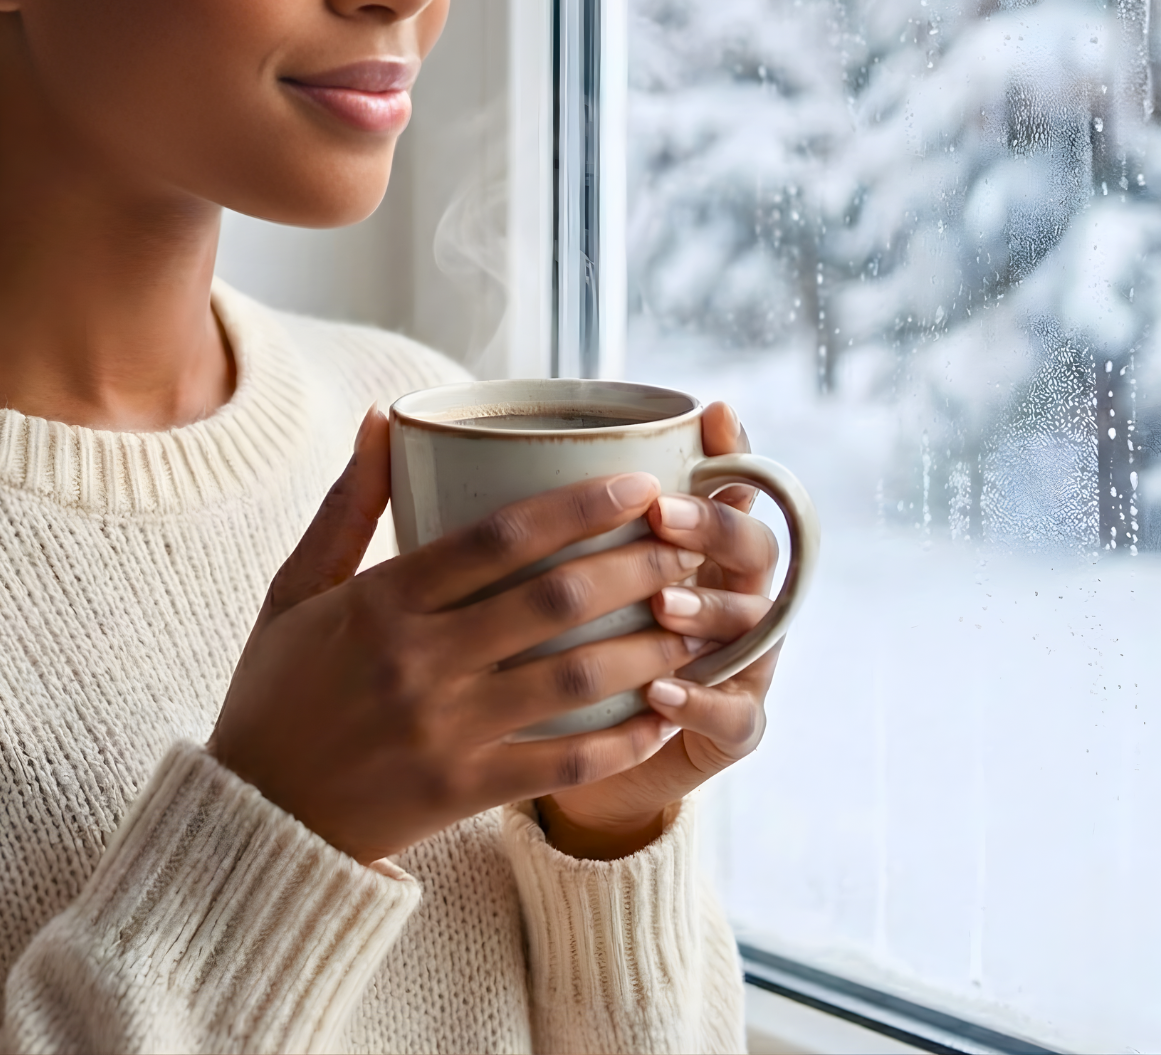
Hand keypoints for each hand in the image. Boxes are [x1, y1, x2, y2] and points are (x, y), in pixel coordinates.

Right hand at [207, 408, 712, 865]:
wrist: (253, 819)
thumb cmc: (276, 691)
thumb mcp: (294, 589)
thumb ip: (348, 503)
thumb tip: (386, 414)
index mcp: (381, 601)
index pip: (499, 537)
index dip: (578, 506)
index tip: (637, 483)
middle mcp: (419, 661)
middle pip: (553, 600)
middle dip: (634, 565)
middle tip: (684, 543)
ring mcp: (445, 730)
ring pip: (572, 678)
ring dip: (645, 646)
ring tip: (692, 619)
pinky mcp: (464, 792)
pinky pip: (562, 763)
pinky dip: (621, 740)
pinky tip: (663, 714)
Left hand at [537, 401, 782, 858]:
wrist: (590, 745)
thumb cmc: (549, 637)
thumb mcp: (540, 564)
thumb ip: (528, 499)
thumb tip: (408, 416)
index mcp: (695, 540)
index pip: (728, 483)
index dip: (725, 452)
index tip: (704, 418)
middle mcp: (729, 593)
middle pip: (752, 548)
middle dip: (711, 526)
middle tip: (658, 516)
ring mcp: (738, 662)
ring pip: (751, 627)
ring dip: (709, 611)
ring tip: (663, 605)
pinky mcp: (731, 730)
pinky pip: (736, 717)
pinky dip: (701, 704)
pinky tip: (661, 697)